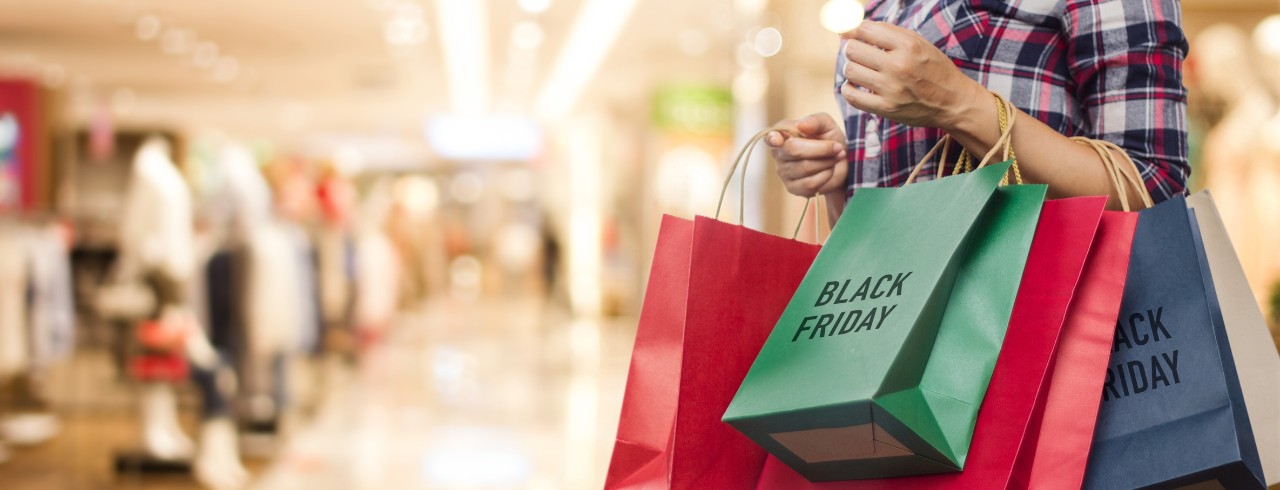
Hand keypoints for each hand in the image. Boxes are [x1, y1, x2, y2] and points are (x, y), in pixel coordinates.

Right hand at [766, 113, 847, 197]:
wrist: (840, 163)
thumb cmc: (829, 139)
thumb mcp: (827, 125)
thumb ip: (815, 121)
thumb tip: (801, 125)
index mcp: (783, 134)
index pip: (771, 136)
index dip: (772, 138)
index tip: (777, 140)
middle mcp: (779, 153)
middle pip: (794, 149)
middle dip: (822, 148)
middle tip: (838, 148)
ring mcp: (783, 172)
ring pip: (806, 167)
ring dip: (827, 162)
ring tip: (834, 158)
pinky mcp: (792, 188)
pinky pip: (810, 183)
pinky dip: (826, 176)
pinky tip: (828, 171)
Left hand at [839, 21, 983, 129]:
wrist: (953, 102)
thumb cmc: (932, 68)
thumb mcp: (916, 43)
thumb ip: (884, 33)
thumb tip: (845, 31)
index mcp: (908, 45)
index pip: (865, 29)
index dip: (859, 32)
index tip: (862, 38)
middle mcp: (899, 66)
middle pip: (853, 50)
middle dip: (853, 49)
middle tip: (861, 55)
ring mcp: (891, 89)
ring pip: (850, 70)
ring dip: (851, 68)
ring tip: (862, 70)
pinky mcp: (886, 108)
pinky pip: (851, 95)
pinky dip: (848, 88)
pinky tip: (857, 85)